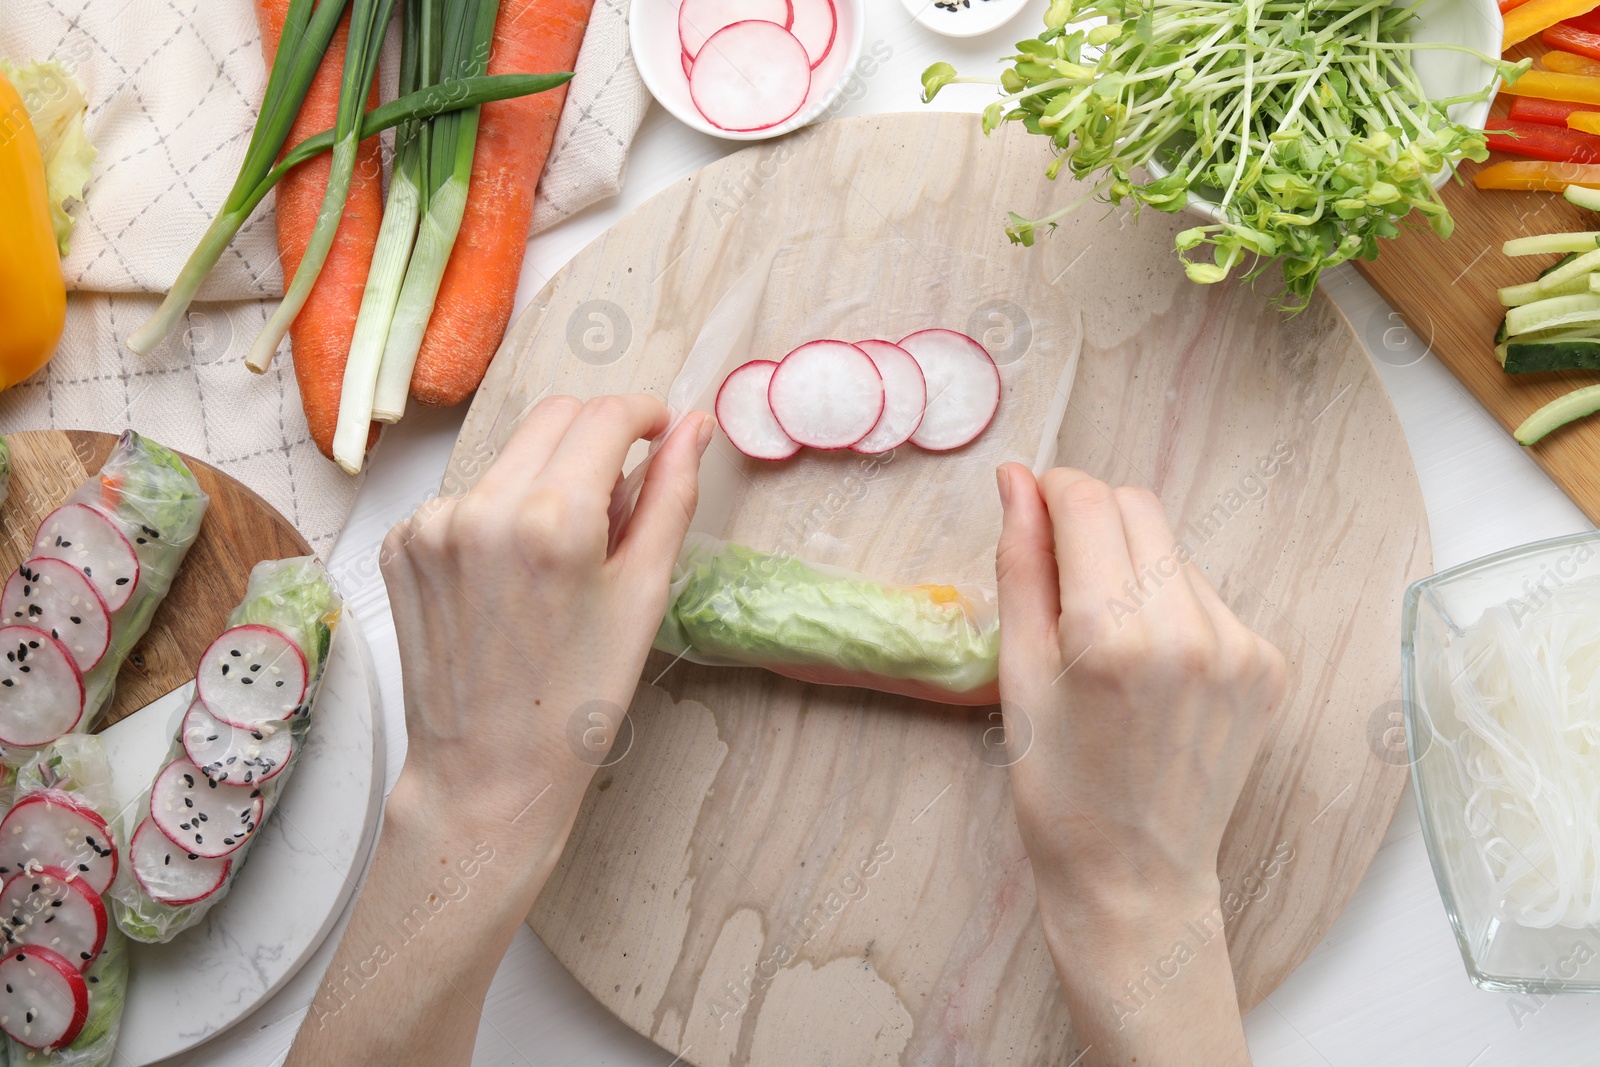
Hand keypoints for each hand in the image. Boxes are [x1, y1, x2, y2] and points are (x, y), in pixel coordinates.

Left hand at [288, 396, 708, 1066]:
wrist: (487, 771)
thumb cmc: (577, 696)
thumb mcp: (644, 594)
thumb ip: (671, 496)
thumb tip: (695, 426)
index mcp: (553, 519)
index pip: (607, 416)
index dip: (645, 415)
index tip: (659, 432)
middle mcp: (482, 508)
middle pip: (554, 419)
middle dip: (597, 439)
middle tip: (618, 500)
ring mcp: (431, 524)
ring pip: (510, 457)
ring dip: (545, 480)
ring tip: (559, 558)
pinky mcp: (401, 544)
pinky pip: (466, 496)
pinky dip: (497, 515)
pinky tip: (510, 576)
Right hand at [994, 463, 1285, 1065]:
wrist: (1136, 878)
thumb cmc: (1058, 788)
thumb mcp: (1018, 675)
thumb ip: (1020, 565)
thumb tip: (1016, 479)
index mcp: (1111, 635)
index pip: (1087, 500)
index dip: (1051, 491)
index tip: (1032, 512)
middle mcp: (1188, 630)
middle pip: (1138, 508)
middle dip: (1092, 521)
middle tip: (1062, 581)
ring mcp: (1239, 647)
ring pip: (1174, 551)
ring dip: (1134, 567)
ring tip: (1108, 642)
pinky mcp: (1267, 665)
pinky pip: (1208, 596)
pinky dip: (1172, 609)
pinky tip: (1151, 667)